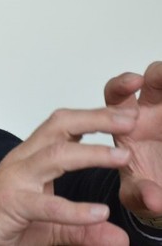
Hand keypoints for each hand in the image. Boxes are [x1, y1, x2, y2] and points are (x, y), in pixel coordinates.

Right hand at [0, 107, 136, 245]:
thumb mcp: (48, 227)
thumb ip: (82, 228)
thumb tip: (119, 237)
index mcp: (31, 158)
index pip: (63, 126)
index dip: (94, 115)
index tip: (126, 112)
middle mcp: (22, 161)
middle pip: (60, 126)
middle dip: (96, 118)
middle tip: (131, 118)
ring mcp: (14, 179)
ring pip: (55, 155)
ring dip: (91, 153)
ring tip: (123, 156)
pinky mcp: (10, 203)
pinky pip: (45, 204)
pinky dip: (74, 209)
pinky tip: (98, 212)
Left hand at [105, 62, 161, 217]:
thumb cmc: (144, 188)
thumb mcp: (138, 195)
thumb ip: (142, 194)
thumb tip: (152, 199)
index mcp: (123, 123)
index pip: (116, 95)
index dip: (121, 85)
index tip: (133, 83)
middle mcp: (148, 112)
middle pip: (151, 80)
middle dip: (160, 73)